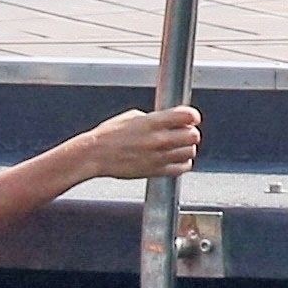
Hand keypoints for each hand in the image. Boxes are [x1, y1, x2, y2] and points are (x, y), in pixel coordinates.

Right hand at [84, 105, 200, 178]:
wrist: (95, 156)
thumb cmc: (109, 135)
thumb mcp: (132, 117)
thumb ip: (154, 118)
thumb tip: (168, 120)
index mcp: (152, 122)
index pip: (187, 116)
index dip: (192, 116)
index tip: (191, 118)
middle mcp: (158, 140)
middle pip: (192, 136)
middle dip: (190, 133)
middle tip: (184, 133)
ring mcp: (158, 157)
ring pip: (189, 152)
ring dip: (186, 148)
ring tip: (178, 147)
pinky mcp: (155, 171)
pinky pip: (181, 168)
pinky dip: (183, 163)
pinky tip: (175, 159)